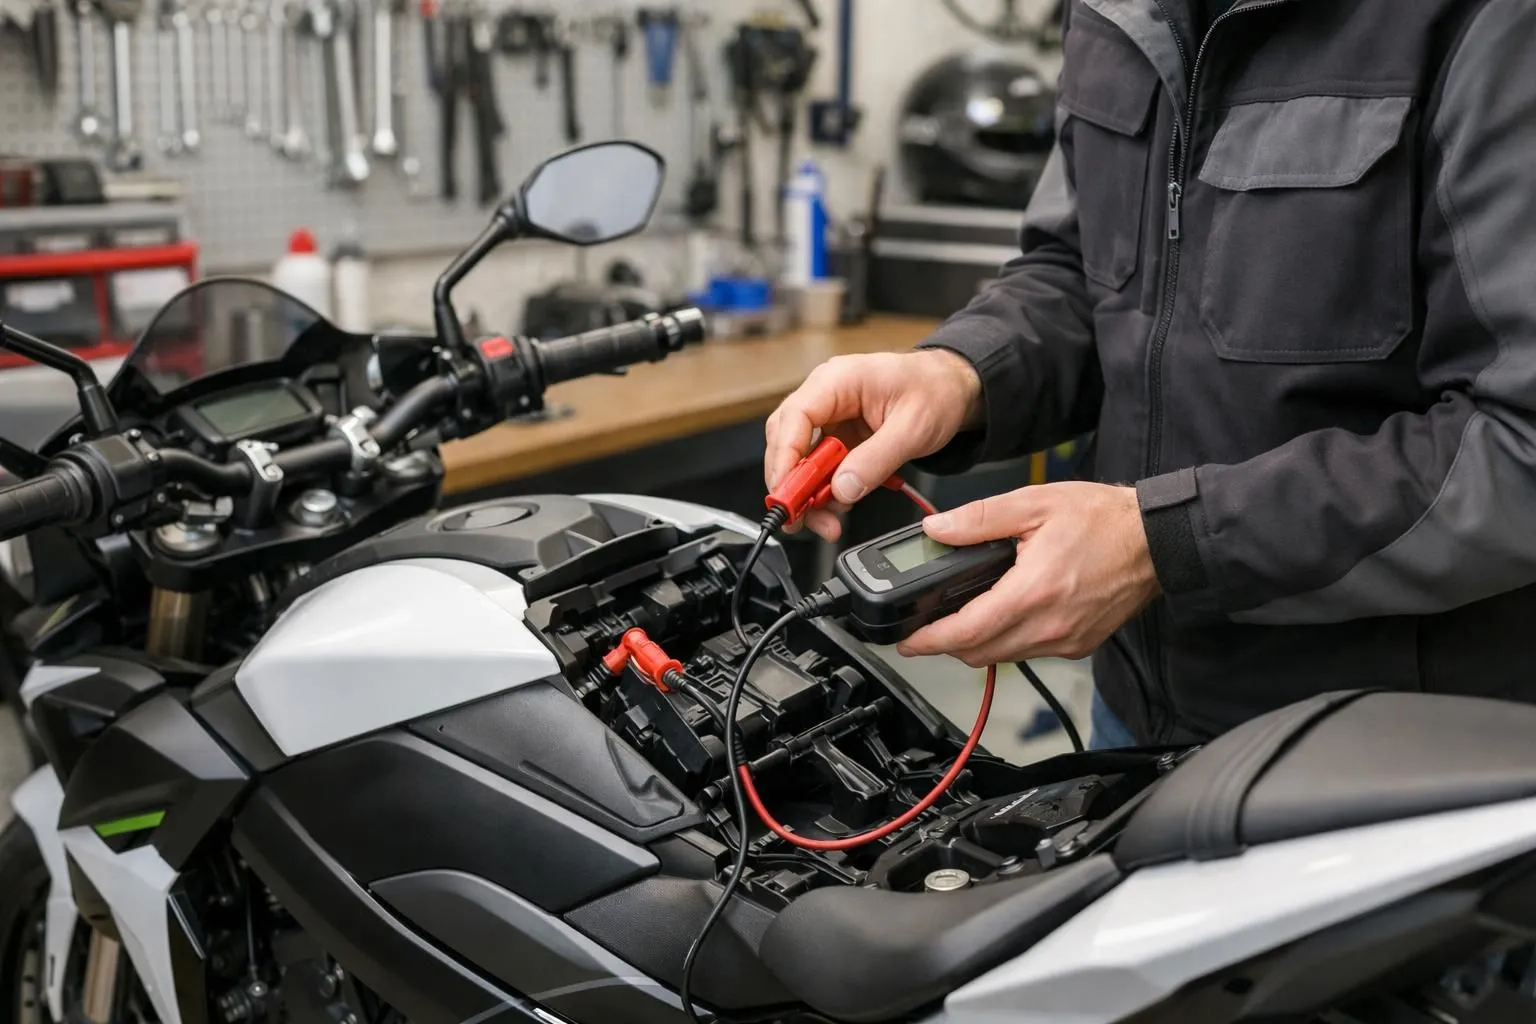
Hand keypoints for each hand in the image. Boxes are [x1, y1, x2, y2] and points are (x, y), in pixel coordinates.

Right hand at [764, 350, 982, 540]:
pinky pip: (820, 465)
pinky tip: (838, 506)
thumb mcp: (913, 428)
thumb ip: (876, 460)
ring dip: (809, 493)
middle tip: (800, 518)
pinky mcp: (838, 435)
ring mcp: (830, 416)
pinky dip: (825, 489)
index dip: (784, 457)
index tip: (788, 492)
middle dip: (792, 483)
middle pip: (786, 440)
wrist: (952, 388)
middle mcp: (826, 396)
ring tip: (827, 522)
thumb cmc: (935, 391)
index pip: (794, 417)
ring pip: (800, 457)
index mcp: (838, 380)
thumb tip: (842, 489)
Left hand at [898, 483, 1160, 664]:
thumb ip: (978, 519)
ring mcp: (1065, 640)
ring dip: (976, 644)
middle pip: (980, 654)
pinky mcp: (1078, 645)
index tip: (906, 642)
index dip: (930, 641)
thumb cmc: (1103, 520)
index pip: (967, 632)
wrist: (1156, 541)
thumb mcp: (1033, 504)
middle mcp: (1049, 625)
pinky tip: (1002, 616)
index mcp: (1033, 591)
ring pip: (1003, 657)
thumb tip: (937, 530)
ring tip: (959, 619)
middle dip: (946, 645)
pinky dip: (1007, 641)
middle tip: (925, 629)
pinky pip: (1029, 653)